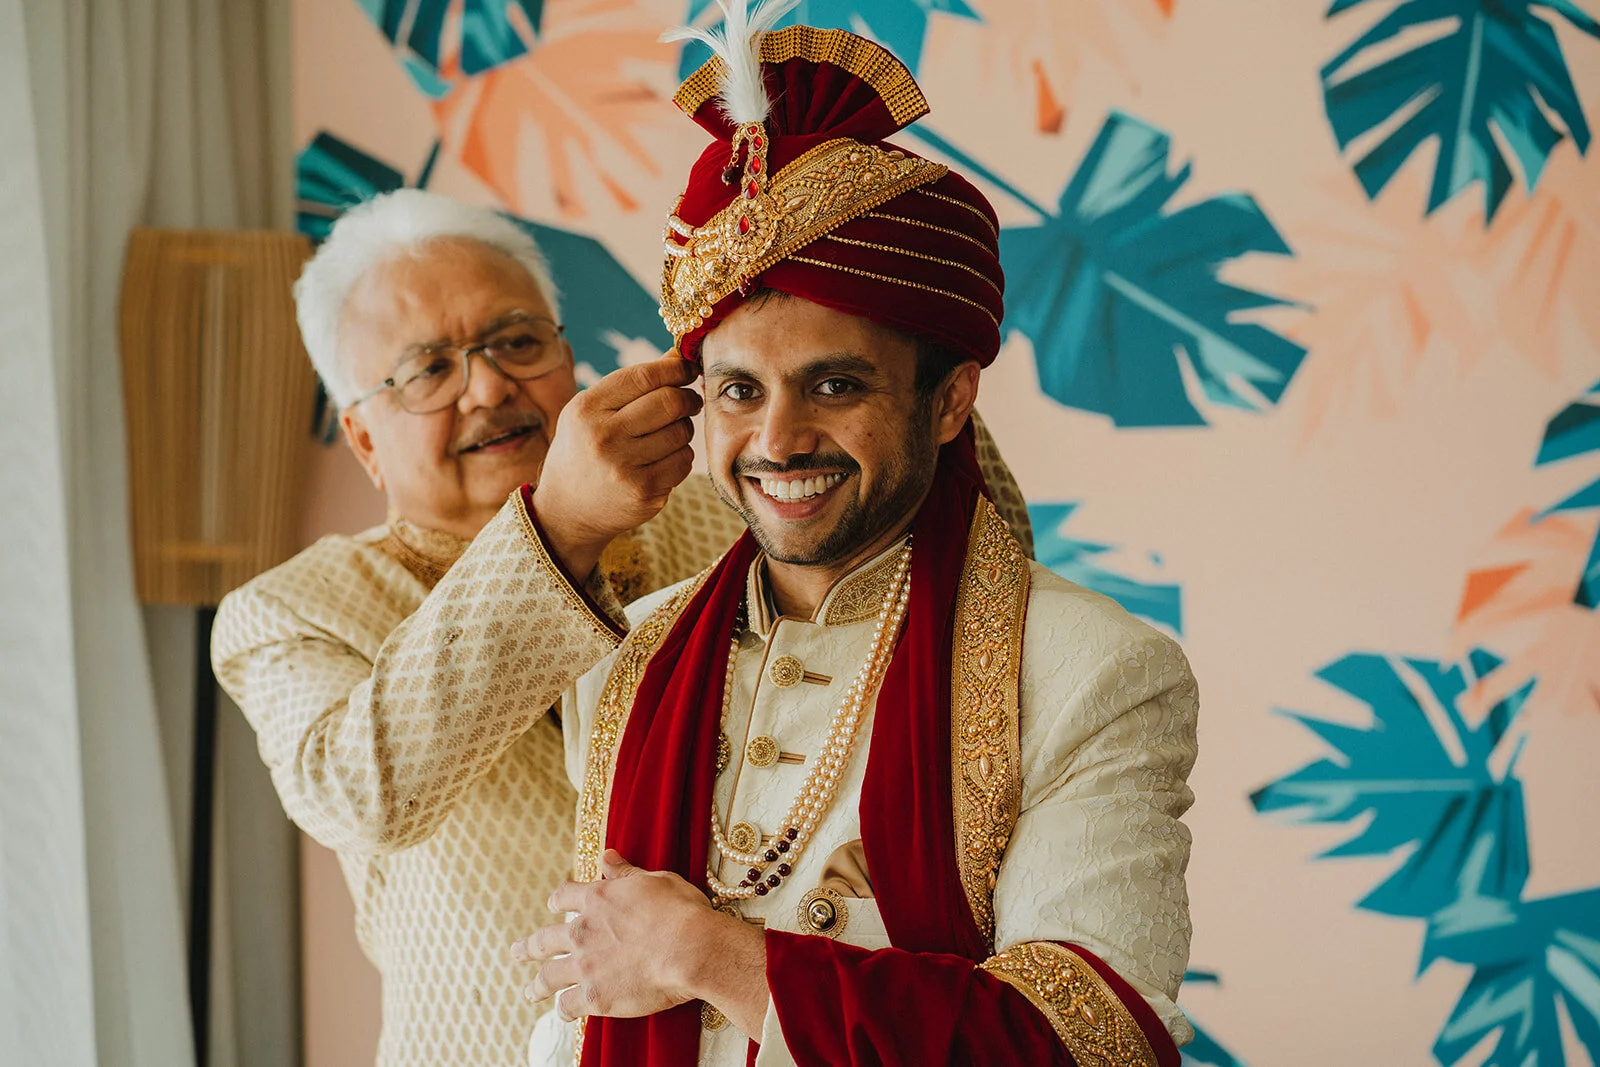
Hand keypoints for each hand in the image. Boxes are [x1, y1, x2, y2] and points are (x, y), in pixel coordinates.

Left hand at [510, 851, 766, 1034]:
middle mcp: (583, 931)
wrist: (691, 949)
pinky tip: (564, 1014)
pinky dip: (564, 1010)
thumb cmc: (681, 911)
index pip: (565, 896)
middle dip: (529, 947)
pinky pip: (567, 1006)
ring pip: (549, 976)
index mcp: (598, 899)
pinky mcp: (594, 997)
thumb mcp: (655, 880)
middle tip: (518, 951)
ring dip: (538, 985)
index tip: (553, 906)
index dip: (558, 901)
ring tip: (531, 992)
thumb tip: (606, 857)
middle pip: (545, 939)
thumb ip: (626, 873)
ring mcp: (585, 966)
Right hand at [532, 355, 701, 578]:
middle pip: (670, 402)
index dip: (675, 368)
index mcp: (586, 409)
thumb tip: (678, 356)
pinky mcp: (645, 492)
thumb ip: (632, 384)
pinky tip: (663, 460)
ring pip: (682, 432)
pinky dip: (681, 456)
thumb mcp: (592, 412)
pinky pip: (684, 461)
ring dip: (684, 430)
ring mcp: (624, 468)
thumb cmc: (584, 450)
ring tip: (668, 434)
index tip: (688, 368)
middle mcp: (603, 437)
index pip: (644, 376)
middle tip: (690, 400)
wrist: (567, 511)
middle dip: (688, 398)